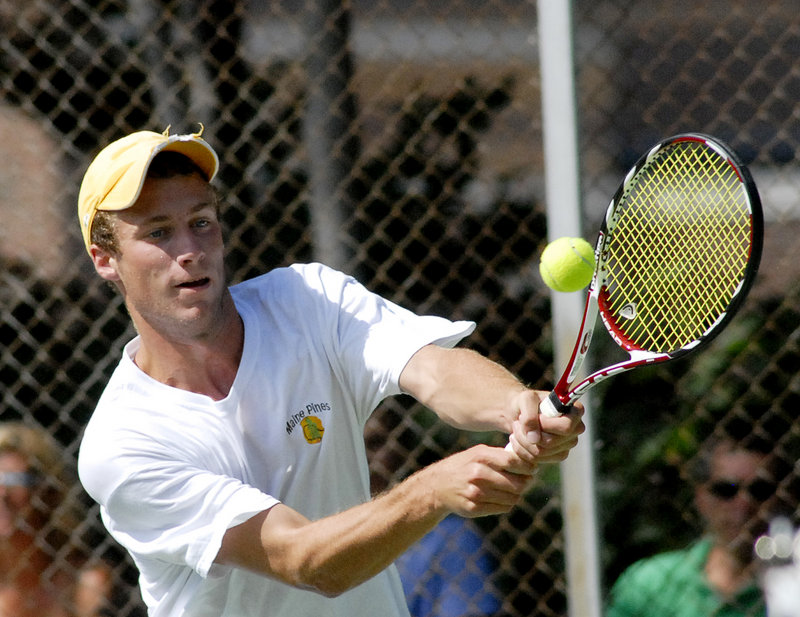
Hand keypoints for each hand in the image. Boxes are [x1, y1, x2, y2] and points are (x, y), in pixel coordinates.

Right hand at [418, 444, 536, 517]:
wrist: (438, 486)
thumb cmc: (464, 466)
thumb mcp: (478, 453)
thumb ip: (500, 456)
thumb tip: (529, 463)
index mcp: (480, 456)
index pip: (513, 461)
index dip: (528, 466)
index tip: (532, 469)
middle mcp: (477, 474)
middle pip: (516, 482)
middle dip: (525, 483)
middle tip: (526, 481)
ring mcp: (475, 492)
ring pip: (512, 497)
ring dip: (517, 495)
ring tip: (513, 490)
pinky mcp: (474, 508)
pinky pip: (502, 508)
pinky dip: (507, 504)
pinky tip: (502, 498)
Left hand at [505, 390, 584, 463]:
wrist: (521, 412)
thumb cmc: (527, 402)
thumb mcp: (526, 400)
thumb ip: (530, 416)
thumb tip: (534, 439)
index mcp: (575, 411)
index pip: (566, 426)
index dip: (546, 425)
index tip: (535, 416)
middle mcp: (576, 429)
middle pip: (551, 442)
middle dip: (528, 434)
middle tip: (517, 423)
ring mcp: (568, 444)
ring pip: (542, 452)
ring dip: (522, 441)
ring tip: (517, 429)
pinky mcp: (558, 455)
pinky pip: (537, 460)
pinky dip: (522, 450)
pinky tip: (519, 439)